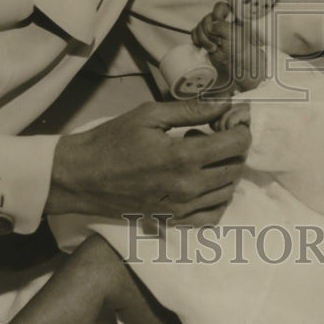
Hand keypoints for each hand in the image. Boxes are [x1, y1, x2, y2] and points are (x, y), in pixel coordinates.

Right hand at [47, 97, 249, 227]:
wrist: (82, 176)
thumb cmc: (113, 140)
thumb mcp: (151, 114)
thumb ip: (192, 110)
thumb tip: (227, 102)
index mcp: (184, 157)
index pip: (236, 143)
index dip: (240, 127)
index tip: (232, 117)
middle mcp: (188, 187)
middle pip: (235, 167)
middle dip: (234, 146)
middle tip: (215, 132)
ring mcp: (182, 209)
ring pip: (227, 191)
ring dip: (225, 169)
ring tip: (202, 155)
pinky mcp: (173, 221)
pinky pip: (211, 215)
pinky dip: (216, 198)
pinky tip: (202, 182)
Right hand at [191, 2, 265, 91]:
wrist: (232, 63)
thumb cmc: (238, 48)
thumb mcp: (233, 35)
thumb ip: (221, 27)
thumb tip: (211, 26)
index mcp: (230, 15)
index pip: (220, 6)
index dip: (217, 14)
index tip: (219, 23)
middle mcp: (219, 19)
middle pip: (207, 18)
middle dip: (210, 33)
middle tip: (218, 42)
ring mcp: (210, 27)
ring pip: (199, 26)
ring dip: (205, 40)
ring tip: (213, 48)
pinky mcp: (203, 34)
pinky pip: (194, 32)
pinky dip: (198, 40)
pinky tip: (203, 47)